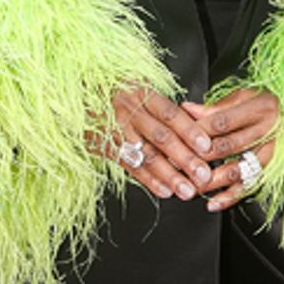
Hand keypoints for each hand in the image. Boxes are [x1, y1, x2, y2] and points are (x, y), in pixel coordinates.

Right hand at [98, 86, 215, 201]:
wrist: (77, 99)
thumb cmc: (118, 96)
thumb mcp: (141, 93)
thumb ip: (168, 110)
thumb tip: (200, 126)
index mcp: (142, 95)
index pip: (169, 113)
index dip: (189, 130)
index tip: (206, 146)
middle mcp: (129, 112)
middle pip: (160, 137)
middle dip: (185, 158)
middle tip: (202, 175)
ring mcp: (116, 130)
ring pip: (146, 155)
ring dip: (169, 176)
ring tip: (186, 190)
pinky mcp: (105, 147)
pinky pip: (130, 166)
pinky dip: (149, 180)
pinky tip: (165, 190)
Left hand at [184, 88, 279, 211]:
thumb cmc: (270, 106)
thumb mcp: (245, 97)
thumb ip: (215, 107)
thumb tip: (187, 109)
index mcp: (260, 107)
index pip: (222, 122)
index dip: (197, 133)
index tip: (176, 141)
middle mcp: (269, 129)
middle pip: (228, 146)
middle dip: (199, 159)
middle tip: (176, 167)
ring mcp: (274, 152)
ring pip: (238, 169)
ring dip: (213, 180)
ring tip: (191, 186)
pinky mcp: (276, 170)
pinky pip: (251, 186)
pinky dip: (231, 196)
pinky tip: (214, 203)